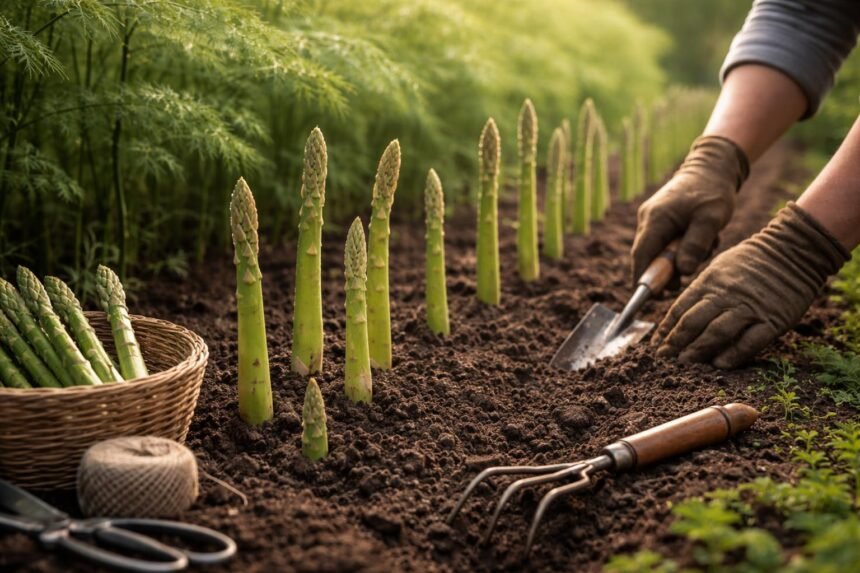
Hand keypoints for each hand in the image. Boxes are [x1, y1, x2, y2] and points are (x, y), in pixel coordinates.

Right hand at [632, 135, 748, 281]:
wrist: (711, 166)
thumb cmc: (712, 191)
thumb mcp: (710, 219)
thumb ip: (695, 245)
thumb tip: (682, 272)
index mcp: (656, 219)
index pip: (641, 256)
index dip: (644, 278)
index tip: (651, 296)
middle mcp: (648, 219)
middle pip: (648, 255)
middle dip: (667, 270)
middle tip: (689, 274)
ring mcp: (652, 219)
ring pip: (659, 250)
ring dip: (680, 257)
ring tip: (706, 245)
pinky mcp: (661, 220)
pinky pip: (666, 242)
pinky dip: (682, 247)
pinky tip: (701, 238)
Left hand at [654, 203, 849, 367]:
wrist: (794, 249)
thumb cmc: (753, 260)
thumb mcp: (720, 266)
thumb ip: (702, 289)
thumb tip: (682, 312)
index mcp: (710, 282)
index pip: (681, 308)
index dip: (666, 328)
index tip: (657, 343)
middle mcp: (726, 295)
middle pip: (693, 322)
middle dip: (675, 342)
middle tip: (664, 358)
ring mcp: (750, 308)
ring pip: (717, 333)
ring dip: (698, 350)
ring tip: (685, 363)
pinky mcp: (773, 320)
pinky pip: (750, 341)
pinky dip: (734, 354)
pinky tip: (720, 365)